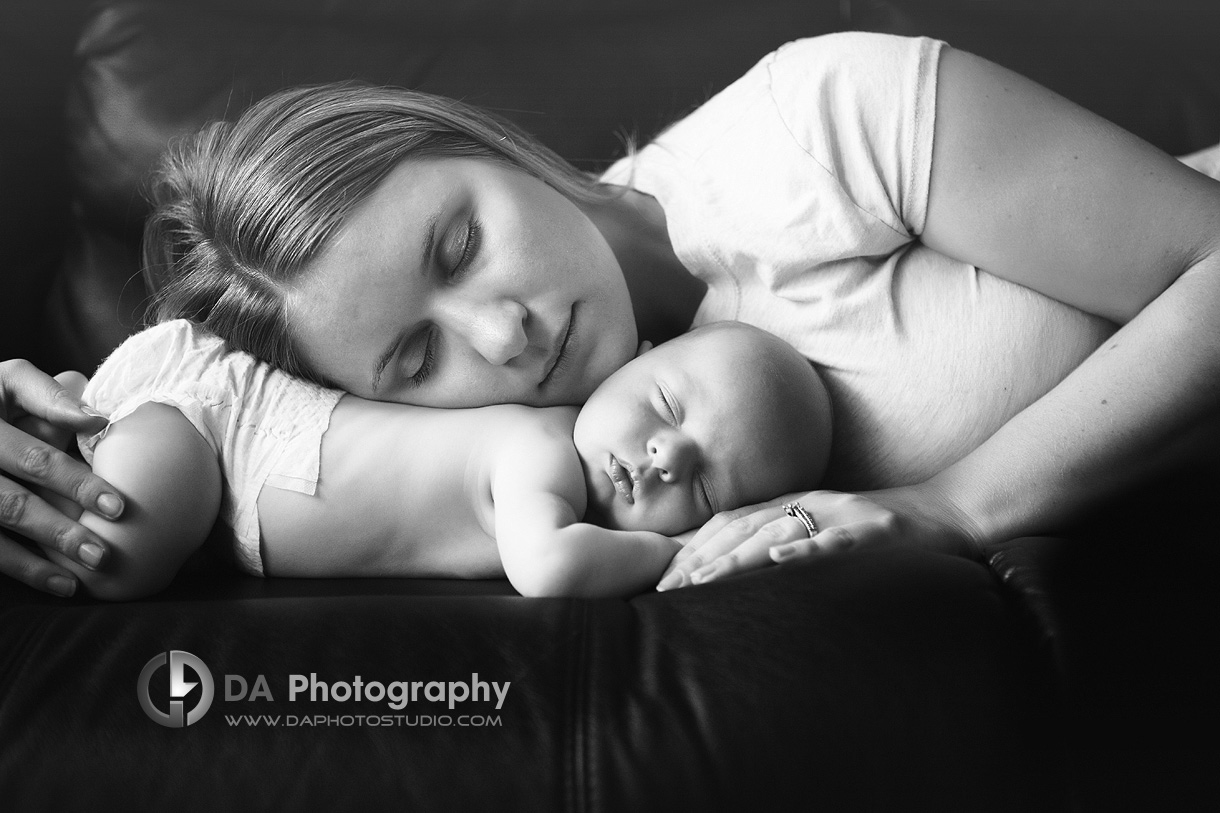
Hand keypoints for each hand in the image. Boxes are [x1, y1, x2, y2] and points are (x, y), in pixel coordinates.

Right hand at [1, 360, 123, 595]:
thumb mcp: (10, 383)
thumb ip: (48, 395)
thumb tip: (96, 419)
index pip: (34, 458)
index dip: (74, 483)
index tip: (118, 507)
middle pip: (15, 502)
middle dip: (64, 526)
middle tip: (109, 550)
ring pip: (5, 523)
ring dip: (49, 551)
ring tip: (95, 562)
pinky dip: (28, 569)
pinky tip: (64, 584)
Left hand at [655, 486, 980, 589]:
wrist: (946, 513)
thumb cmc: (879, 532)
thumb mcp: (824, 530)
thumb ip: (784, 542)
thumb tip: (737, 569)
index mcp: (795, 504)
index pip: (732, 522)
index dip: (694, 547)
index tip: (663, 579)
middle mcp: (810, 504)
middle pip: (743, 527)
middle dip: (701, 559)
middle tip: (666, 590)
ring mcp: (842, 515)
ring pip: (779, 532)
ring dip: (735, 558)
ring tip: (701, 581)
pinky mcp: (876, 530)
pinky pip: (838, 539)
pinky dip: (806, 549)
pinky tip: (780, 559)